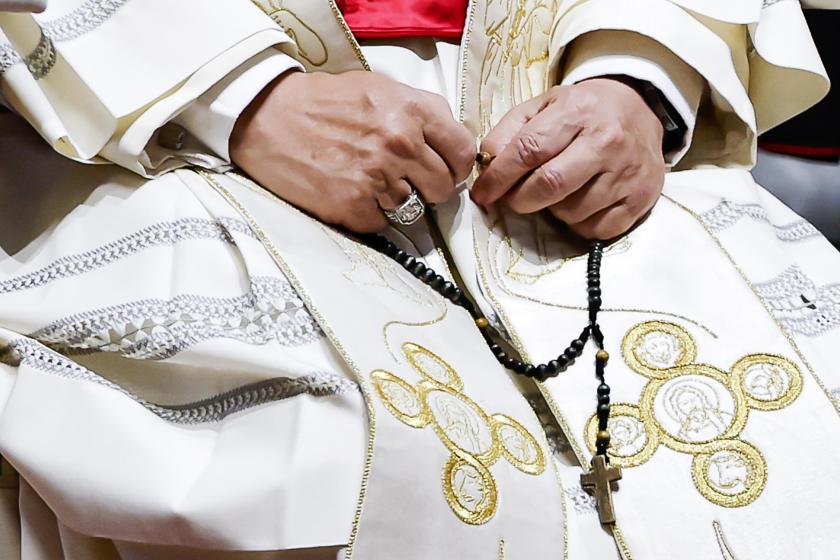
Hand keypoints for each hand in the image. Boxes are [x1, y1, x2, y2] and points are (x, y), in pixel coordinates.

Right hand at [230, 70, 474, 232]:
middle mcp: (400, 144)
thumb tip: (453, 143)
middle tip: (406, 179)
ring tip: (369, 181)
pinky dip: (371, 214)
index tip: (445, 168)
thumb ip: (422, 112)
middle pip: (444, 188)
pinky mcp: (354, 206)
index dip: (456, 165)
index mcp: (412, 110)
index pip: (463, 153)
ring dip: (397, 200)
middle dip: (430, 187)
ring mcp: (378, 178)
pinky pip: (383, 224)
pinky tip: (351, 192)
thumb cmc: (325, 102)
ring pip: (414, 209)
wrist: (268, 118)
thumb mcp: (380, 88)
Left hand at [471, 78, 665, 239]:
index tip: (483, 192)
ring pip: (571, 212)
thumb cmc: (582, 111)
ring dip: (553, 211)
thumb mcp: (543, 106)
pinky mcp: (641, 198)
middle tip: (514, 199)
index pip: (529, 150)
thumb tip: (487, 163)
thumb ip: (510, 131)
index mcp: (578, 112)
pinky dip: (580, 224)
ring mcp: (628, 172)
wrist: (640, 110)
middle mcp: (607, 141)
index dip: (499, 176)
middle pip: (550, 185)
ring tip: (557, 193)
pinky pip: (596, 229)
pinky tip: (582, 203)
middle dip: (520, 199)